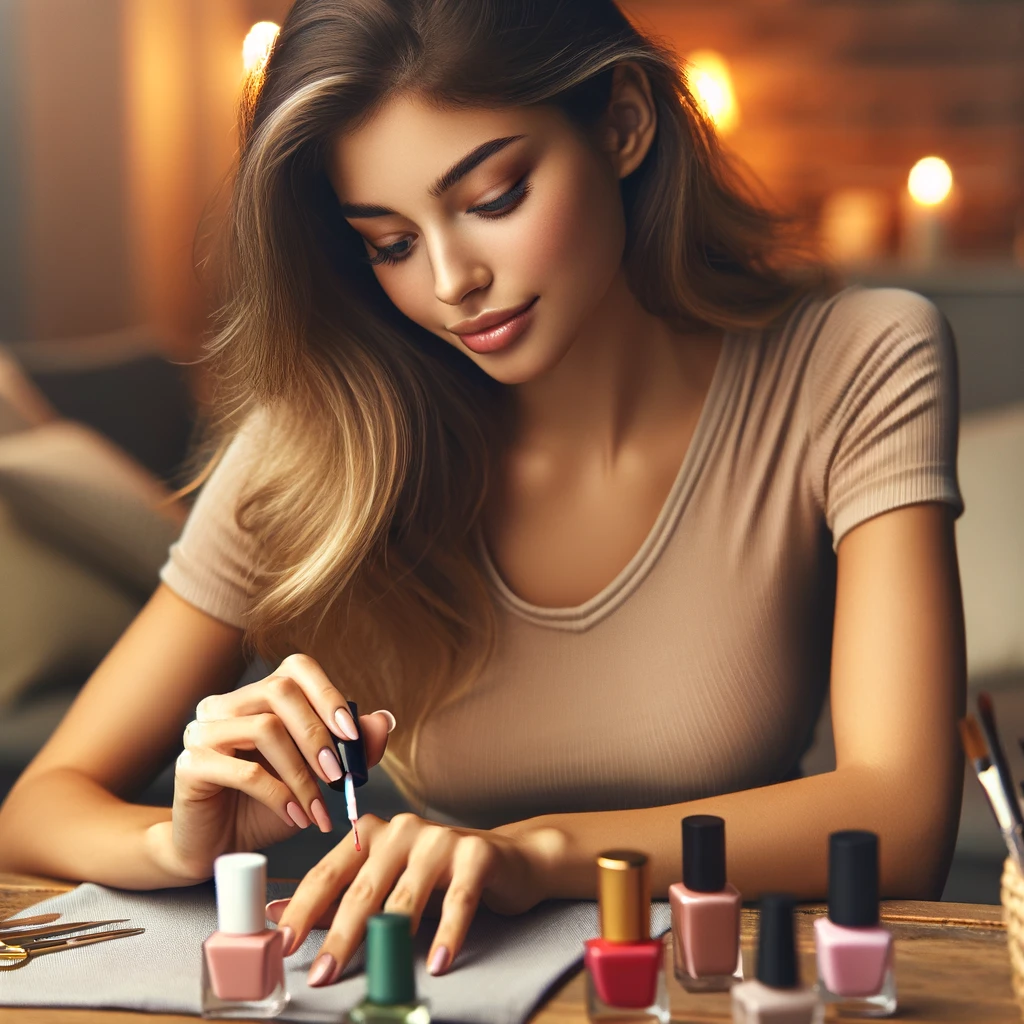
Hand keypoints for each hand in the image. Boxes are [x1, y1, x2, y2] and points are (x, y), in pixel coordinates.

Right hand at [146, 653, 394, 882]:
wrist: (219, 850)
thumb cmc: (268, 808)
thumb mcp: (318, 778)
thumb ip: (351, 750)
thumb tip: (385, 720)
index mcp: (256, 696)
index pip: (296, 668)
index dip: (328, 694)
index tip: (352, 735)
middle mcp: (225, 704)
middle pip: (280, 691)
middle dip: (318, 735)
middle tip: (339, 776)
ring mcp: (201, 730)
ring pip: (264, 729)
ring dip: (301, 774)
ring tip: (318, 808)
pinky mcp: (189, 766)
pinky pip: (242, 770)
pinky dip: (279, 795)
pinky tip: (296, 816)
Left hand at [269, 812, 560, 985]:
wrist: (508, 858)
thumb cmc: (437, 875)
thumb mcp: (385, 882)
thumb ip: (336, 898)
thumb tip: (274, 914)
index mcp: (372, 834)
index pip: (328, 872)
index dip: (304, 908)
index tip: (282, 943)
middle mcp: (402, 830)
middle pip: (363, 888)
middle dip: (340, 935)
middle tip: (323, 974)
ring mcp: (440, 839)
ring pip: (406, 896)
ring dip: (391, 939)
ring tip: (378, 972)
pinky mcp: (476, 854)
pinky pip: (459, 900)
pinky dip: (448, 934)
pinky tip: (439, 962)